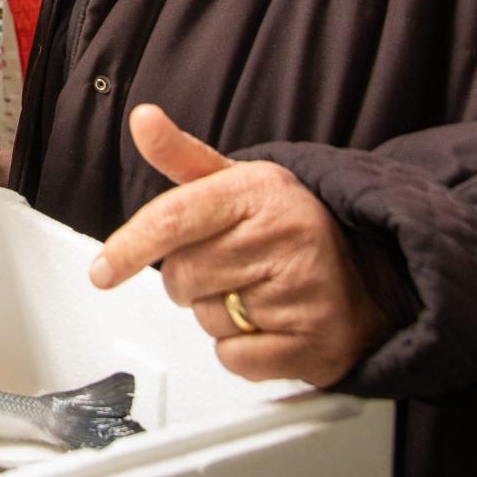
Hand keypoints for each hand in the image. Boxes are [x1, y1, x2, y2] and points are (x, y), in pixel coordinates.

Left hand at [88, 104, 392, 387]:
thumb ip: (182, 156)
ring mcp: (303, 293)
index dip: (129, 246)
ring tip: (258, 292)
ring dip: (218, 314)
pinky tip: (270, 325)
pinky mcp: (314, 345)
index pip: (174, 219)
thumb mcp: (240, 182)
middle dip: (190, 280)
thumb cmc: (291, 226)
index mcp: (258, 191)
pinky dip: (241, 350)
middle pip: (182, 277)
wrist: (375, 271)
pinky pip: (236, 358)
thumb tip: (141, 118)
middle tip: (229, 266)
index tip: (101, 272)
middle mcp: (283, 237)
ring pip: (207, 319)